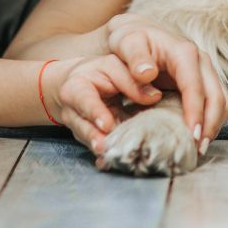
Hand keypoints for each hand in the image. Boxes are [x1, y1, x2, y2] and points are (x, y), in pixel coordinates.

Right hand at [43, 53, 165, 154]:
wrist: (79, 84)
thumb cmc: (99, 72)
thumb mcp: (113, 66)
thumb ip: (131, 79)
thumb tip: (154, 96)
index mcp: (76, 88)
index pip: (84, 100)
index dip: (95, 113)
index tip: (106, 125)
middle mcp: (73, 111)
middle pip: (83, 127)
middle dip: (94, 138)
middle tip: (105, 147)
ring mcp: (80, 128)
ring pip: (90, 140)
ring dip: (101, 147)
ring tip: (111, 155)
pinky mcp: (89, 138)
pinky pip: (98, 146)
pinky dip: (106, 153)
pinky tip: (111, 161)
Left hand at [104, 13, 227, 151]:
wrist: (139, 33)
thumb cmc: (131, 39)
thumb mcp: (127, 42)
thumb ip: (135, 57)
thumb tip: (147, 74)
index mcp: (184, 52)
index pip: (196, 86)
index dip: (196, 112)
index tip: (192, 136)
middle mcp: (201, 61)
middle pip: (217, 97)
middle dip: (210, 125)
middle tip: (196, 150)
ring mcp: (205, 72)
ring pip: (222, 102)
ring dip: (214, 126)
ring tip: (198, 148)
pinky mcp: (204, 82)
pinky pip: (218, 104)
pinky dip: (212, 122)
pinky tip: (198, 136)